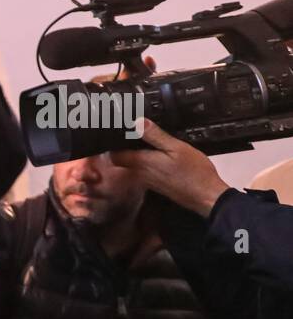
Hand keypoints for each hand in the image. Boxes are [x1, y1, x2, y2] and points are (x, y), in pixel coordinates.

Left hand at [109, 120, 229, 215]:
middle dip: (120, 148)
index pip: (114, 155)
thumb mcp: (176, 147)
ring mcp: (147, 181)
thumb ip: (155, 136)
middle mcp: (140, 173)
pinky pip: (142, 172)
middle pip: (120, 161)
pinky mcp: (156, 185)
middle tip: (127, 135)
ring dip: (133, 155)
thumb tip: (138, 122)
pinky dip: (144, 162)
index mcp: (141, 163)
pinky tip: (156, 155)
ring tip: (142, 141)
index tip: (115, 133)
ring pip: (131, 167)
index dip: (112, 144)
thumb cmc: (193, 172)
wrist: (206, 195)